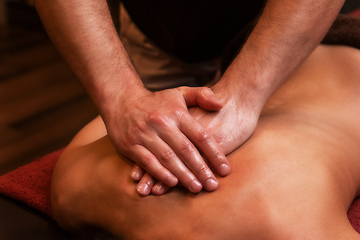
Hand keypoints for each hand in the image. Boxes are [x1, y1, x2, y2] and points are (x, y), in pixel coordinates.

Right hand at [104, 86, 229, 193]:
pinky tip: (171, 183)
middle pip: (186, 150)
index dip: (214, 154)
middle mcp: (162, 123)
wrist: (121, 99)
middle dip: (201, 169)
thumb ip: (202, 96)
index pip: (200, 135)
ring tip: (196, 188)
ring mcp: (145, 134)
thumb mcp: (179, 93)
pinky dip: (159, 173)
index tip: (225, 170)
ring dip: (183, 175)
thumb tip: (221, 104)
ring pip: (168, 158)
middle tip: (212, 185)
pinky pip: (147, 161)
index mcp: (177, 113)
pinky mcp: (131, 144)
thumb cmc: (156, 101)